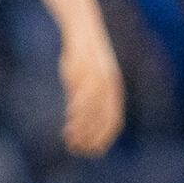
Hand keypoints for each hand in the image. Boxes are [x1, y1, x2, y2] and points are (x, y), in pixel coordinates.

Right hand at [60, 27, 124, 156]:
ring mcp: (96, 78)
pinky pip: (81, 92)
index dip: (104, 138)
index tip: (93, 151)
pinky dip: (77, 108)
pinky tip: (69, 117)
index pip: (113, 120)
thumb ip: (85, 98)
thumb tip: (75, 119)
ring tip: (69, 136)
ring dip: (81, 125)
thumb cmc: (83, 58)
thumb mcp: (86, 80)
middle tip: (77, 148)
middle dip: (90, 136)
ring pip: (92, 108)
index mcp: (114, 90)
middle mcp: (109, 86)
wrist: (82, 31)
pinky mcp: (83, 70)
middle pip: (103, 117)